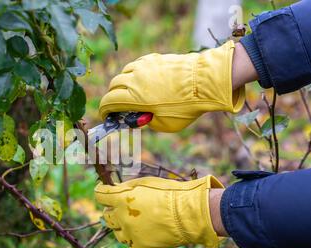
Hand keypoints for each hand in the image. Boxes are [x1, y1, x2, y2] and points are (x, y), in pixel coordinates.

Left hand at [94, 175, 224, 247]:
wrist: (188, 214)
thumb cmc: (170, 193)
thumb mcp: (146, 182)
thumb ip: (127, 187)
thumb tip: (115, 188)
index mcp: (121, 199)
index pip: (100, 196)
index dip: (100, 191)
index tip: (101, 190)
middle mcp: (122, 218)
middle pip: (106, 216)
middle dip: (111, 211)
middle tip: (119, 207)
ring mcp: (131, 234)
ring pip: (117, 232)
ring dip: (121, 226)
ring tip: (133, 221)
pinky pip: (130, 245)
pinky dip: (133, 240)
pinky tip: (141, 234)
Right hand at [99, 41, 245, 131]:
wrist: (206, 82)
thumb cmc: (186, 107)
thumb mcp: (164, 125)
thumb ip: (148, 121)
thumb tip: (141, 116)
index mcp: (134, 97)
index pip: (108, 101)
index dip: (104, 110)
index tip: (107, 115)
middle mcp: (135, 79)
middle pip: (114, 85)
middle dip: (113, 96)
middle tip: (119, 104)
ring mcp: (144, 66)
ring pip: (124, 72)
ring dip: (123, 83)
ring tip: (131, 91)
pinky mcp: (155, 59)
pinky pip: (138, 64)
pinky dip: (135, 73)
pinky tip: (144, 79)